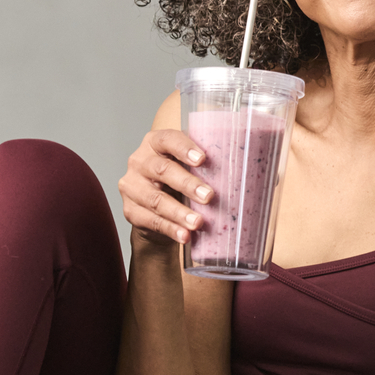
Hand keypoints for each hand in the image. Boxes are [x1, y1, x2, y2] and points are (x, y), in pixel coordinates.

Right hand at [118, 129, 215, 246]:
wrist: (156, 209)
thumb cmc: (178, 181)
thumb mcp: (188, 167)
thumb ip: (205, 164)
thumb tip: (244, 168)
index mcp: (155, 143)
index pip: (167, 139)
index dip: (184, 148)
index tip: (203, 159)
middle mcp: (139, 161)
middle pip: (162, 170)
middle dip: (187, 184)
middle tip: (209, 196)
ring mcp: (132, 186)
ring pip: (156, 199)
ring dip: (179, 212)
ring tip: (198, 222)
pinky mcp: (130, 210)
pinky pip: (151, 220)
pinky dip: (170, 229)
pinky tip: (185, 235)